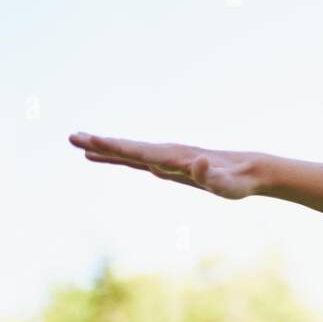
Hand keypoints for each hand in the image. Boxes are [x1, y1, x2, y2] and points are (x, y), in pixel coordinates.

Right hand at [69, 132, 262, 199]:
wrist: (250, 171)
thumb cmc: (238, 182)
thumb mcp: (227, 185)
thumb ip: (212, 176)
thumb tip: (200, 163)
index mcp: (175, 158)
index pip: (139, 153)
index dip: (115, 148)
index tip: (91, 141)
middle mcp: (168, 154)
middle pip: (129, 148)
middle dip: (101, 144)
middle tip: (71, 137)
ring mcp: (167, 158)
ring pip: (130, 151)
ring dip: (105, 147)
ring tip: (78, 142)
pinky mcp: (169, 164)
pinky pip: (137, 159)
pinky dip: (119, 156)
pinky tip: (103, 157)